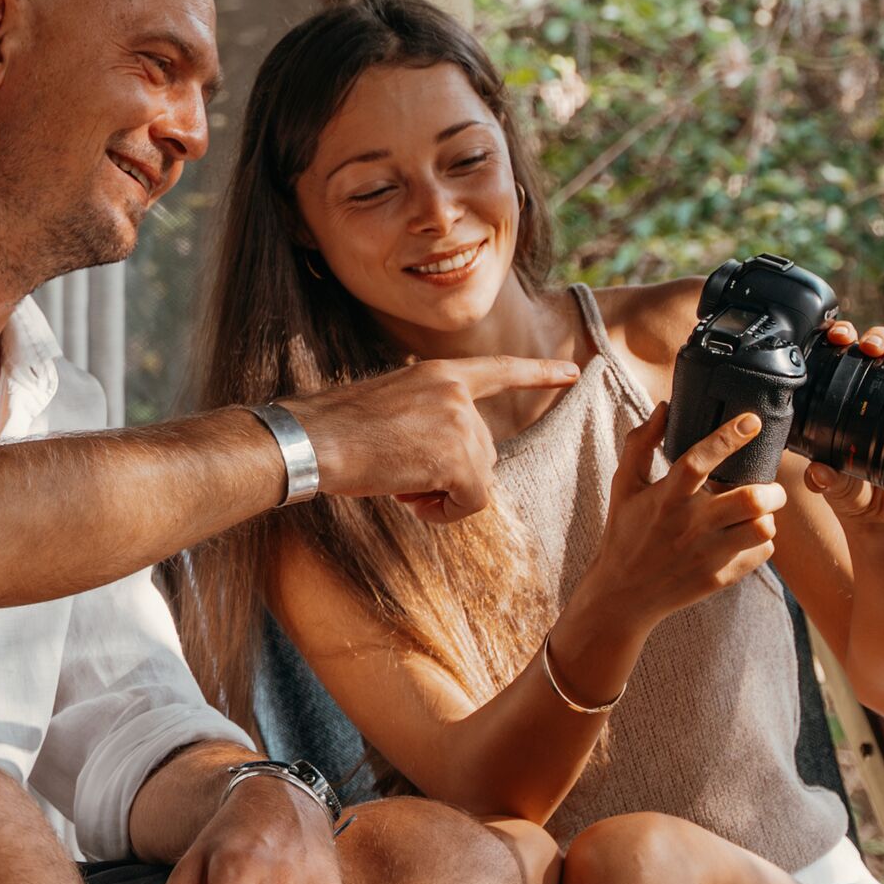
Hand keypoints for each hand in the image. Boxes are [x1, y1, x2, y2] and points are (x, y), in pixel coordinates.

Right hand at [283, 352, 581, 522]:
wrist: (311, 440)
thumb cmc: (334, 429)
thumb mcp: (389, 405)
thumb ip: (426, 416)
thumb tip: (445, 454)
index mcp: (438, 373)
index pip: (498, 371)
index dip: (537, 372)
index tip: (572, 372)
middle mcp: (456, 393)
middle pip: (483, 451)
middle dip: (449, 473)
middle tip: (400, 475)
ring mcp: (460, 424)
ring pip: (477, 479)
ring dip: (442, 494)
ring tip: (397, 483)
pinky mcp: (459, 459)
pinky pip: (472, 502)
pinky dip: (443, 512)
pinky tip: (408, 500)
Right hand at [570, 401, 784, 651]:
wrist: (623, 594)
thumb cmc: (625, 532)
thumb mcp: (624, 485)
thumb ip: (641, 444)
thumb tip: (664, 408)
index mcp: (665, 498)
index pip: (699, 460)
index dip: (727, 437)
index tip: (751, 421)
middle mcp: (689, 526)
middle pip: (750, 500)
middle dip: (771, 489)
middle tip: (768, 487)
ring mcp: (707, 555)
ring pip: (763, 529)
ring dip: (768, 517)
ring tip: (758, 513)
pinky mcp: (719, 578)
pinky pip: (761, 555)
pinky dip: (761, 543)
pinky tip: (745, 537)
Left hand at [796, 320, 883, 538]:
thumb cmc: (852, 496)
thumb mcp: (835, 487)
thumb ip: (826, 480)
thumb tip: (819, 473)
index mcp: (843, 400)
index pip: (842, 357)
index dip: (840, 338)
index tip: (838, 336)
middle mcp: (874, 394)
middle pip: (879, 350)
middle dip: (876, 337)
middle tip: (870, 347)